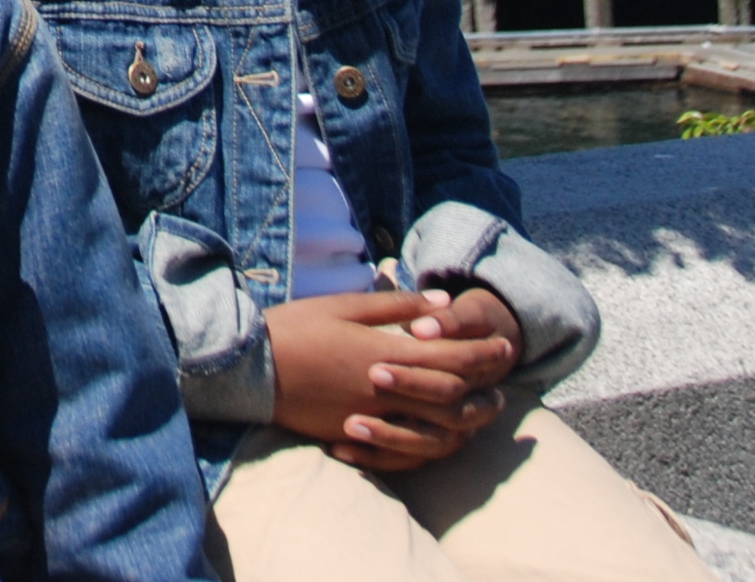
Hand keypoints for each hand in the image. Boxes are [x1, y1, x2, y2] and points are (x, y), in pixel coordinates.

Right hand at [265, 289, 517, 472]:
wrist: (250, 369)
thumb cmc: (294, 328)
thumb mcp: (343, 306)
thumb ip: (394, 307)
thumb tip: (439, 303)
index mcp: (383, 353)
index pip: (450, 357)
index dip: (483, 353)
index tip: (505, 345)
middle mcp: (383, 391)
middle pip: (451, 396)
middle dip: (485, 385)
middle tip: (505, 376)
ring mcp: (370, 419)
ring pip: (436, 429)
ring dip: (468, 420)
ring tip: (485, 410)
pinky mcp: (354, 436)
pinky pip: (406, 451)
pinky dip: (433, 445)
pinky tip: (444, 435)